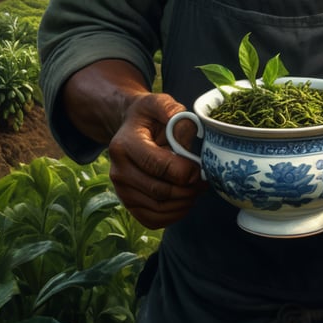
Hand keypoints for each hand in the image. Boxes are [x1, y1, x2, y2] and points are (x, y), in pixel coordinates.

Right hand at [107, 92, 207, 228]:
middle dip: (187, 189)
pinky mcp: (128, 205)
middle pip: (159, 191)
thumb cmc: (149, 116)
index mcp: (124, 145)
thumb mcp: (159, 103)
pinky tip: (184, 201)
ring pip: (157, 209)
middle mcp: (118, 171)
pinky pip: (152, 220)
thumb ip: (172, 112)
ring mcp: (121, 191)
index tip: (200, 169)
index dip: (184, 171)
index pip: (157, 165)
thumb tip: (183, 137)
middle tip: (203, 181)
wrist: (129, 128)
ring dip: (183, 203)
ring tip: (196, 190)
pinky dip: (173, 215)